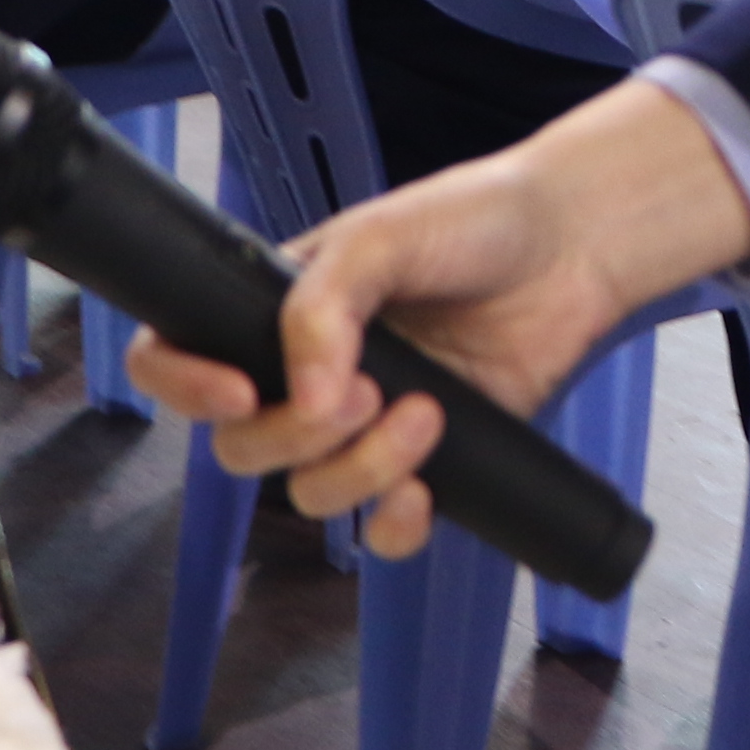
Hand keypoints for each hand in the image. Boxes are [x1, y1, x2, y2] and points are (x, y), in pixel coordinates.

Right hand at [121, 75, 749, 559]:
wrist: (572, 249)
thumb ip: (322, 305)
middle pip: (242, 447)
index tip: (238, 391)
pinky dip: (394, 523)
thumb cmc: (474, 220)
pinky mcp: (425, 462)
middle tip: (367, 392)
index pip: (176, 357)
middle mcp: (307, 373)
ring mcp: (364, 425)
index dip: (182, 387)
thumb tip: (303, 396)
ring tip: (426, 411)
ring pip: (310, 494)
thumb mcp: (381, 236)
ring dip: (362, 471)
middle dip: (295, 437)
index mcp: (273, 311)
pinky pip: (378, 530)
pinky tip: (427, 488)